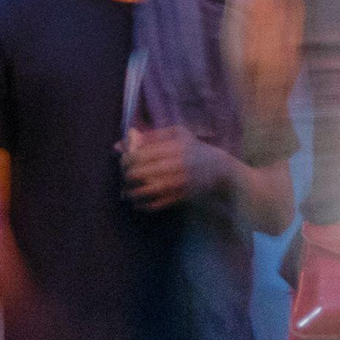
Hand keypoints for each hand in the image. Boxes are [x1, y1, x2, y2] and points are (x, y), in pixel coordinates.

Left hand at [120, 127, 235, 209]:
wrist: (221, 168)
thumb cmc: (194, 148)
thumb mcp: (177, 134)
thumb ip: (148, 136)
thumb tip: (118, 145)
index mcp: (174, 146)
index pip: (138, 154)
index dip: (125, 160)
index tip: (124, 163)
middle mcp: (177, 163)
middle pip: (139, 172)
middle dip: (126, 176)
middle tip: (125, 177)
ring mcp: (181, 181)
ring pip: (147, 189)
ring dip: (132, 193)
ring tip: (127, 192)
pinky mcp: (184, 195)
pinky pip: (158, 203)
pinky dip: (144, 205)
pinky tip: (138, 203)